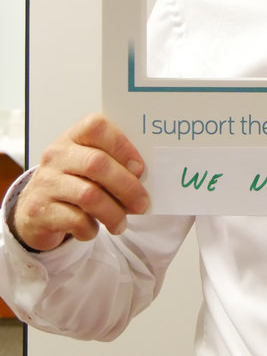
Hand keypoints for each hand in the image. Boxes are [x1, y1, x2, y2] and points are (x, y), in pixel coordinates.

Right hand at [9, 114, 148, 251]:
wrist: (35, 209)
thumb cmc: (71, 182)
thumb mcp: (87, 164)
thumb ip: (111, 162)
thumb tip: (140, 177)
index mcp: (72, 137)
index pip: (96, 127)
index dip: (122, 146)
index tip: (139, 168)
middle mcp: (57, 156)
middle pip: (97, 164)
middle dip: (126, 186)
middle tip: (141, 203)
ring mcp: (46, 183)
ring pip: (88, 195)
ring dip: (113, 212)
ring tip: (121, 223)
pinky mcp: (40, 211)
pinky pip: (75, 220)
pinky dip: (91, 228)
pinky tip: (94, 228)